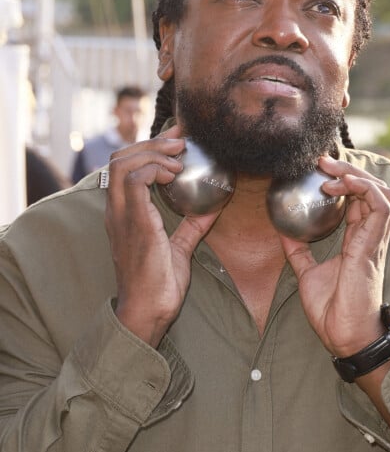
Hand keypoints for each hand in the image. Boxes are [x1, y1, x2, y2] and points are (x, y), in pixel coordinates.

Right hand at [104, 124, 220, 347]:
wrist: (149, 311)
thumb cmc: (160, 286)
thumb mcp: (178, 249)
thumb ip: (191, 226)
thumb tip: (211, 208)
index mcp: (123, 214)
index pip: (125, 168)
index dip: (149, 148)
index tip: (176, 141)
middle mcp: (117, 211)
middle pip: (120, 158)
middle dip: (151, 143)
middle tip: (181, 141)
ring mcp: (122, 216)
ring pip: (123, 163)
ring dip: (153, 152)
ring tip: (179, 155)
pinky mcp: (134, 222)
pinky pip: (136, 180)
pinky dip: (156, 169)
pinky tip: (175, 174)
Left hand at [280, 155, 389, 356]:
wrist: (344, 335)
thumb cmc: (332, 310)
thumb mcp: (307, 274)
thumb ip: (299, 251)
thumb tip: (283, 232)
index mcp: (357, 241)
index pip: (357, 200)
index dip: (342, 180)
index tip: (317, 170)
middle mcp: (369, 236)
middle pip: (371, 189)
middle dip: (349, 170)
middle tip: (322, 162)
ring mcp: (374, 240)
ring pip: (381, 192)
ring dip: (357, 176)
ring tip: (331, 172)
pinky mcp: (373, 246)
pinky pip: (381, 207)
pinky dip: (364, 189)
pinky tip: (342, 186)